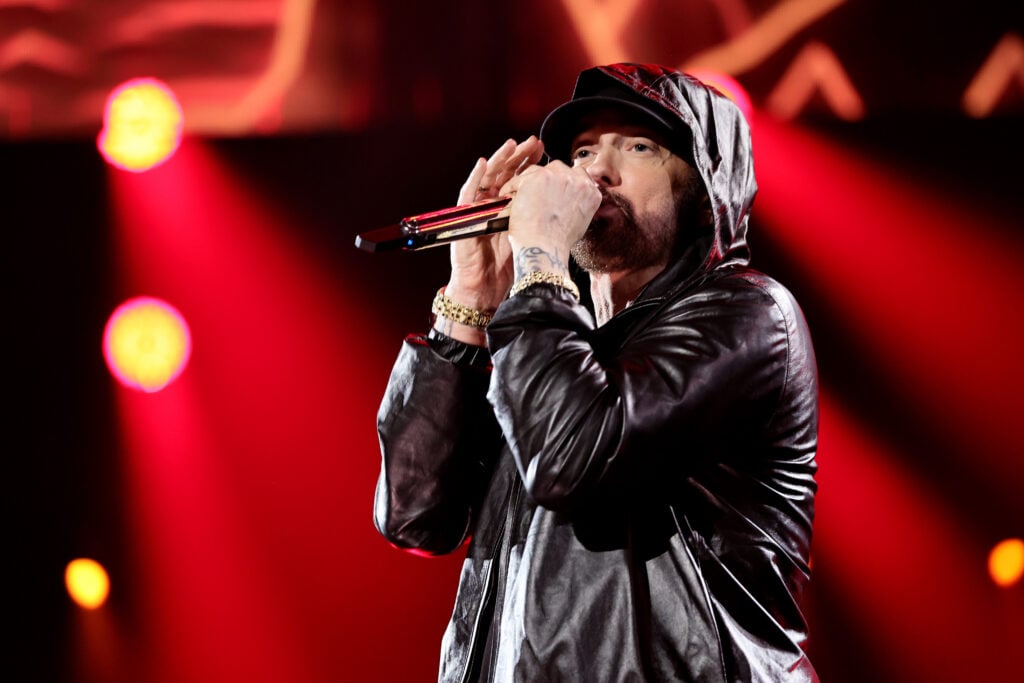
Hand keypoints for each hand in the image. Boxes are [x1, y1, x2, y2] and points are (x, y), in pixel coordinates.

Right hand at [446, 137, 543, 310]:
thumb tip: (567, 201)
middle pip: (505, 173)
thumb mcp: (528, 235)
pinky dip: (475, 177)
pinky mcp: (463, 218)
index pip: (519, 178)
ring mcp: (476, 210)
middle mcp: (491, 204)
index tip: (545, 150)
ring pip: (487, 178)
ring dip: (499, 159)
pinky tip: (483, 163)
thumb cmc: (506, 265)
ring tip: (512, 145)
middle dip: (519, 156)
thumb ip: (540, 217)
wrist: (485, 287)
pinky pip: (467, 194)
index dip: (530, 163)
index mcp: (507, 207)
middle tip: (534, 142)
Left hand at [500, 161, 600, 275]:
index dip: (562, 183)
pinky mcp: (537, 177)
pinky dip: (512, 189)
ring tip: (520, 200)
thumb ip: (578, 204)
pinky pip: (520, 178)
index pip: (576, 175)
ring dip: (528, 183)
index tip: (552, 191)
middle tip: (534, 195)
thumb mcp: (580, 221)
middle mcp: (577, 179)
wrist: (545, 248)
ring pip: (538, 171)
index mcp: (590, 190)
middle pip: (557, 169)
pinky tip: (508, 202)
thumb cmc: (558, 242)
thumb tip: (568, 200)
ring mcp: (557, 176)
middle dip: (545, 180)